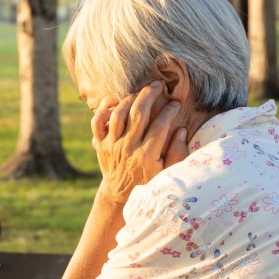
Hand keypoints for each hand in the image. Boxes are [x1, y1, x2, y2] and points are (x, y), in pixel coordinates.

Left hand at [91, 81, 188, 207]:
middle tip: (158, 84)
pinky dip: (103, 109)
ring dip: (129, 98)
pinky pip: (97, 123)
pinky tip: (113, 100)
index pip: (160, 126)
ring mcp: (111, 146)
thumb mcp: (167, 173)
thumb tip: (181, 130)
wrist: (120, 194)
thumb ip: (177, 153)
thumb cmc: (148, 181)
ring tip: (140, 91)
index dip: (169, 111)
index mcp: (146, 156)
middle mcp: (127, 148)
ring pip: (118, 114)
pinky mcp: (100, 144)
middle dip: (149, 95)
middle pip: (138, 114)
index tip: (175, 103)